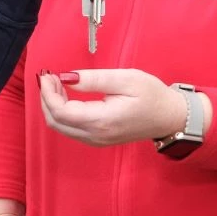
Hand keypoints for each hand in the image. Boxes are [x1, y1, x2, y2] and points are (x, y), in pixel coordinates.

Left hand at [39, 69, 202, 147]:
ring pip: (61, 127)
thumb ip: (94, 79)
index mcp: (102, 120)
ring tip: (57, 84)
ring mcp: (96, 140)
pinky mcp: (98, 140)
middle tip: (50, 77)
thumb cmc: (153, 96)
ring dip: (53, 106)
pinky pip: (71, 129)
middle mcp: (96, 135)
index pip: (61, 111)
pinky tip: (67, 96)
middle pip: (55, 122)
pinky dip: (62, 113)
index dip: (48, 93)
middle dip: (46, 99)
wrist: (170, 117)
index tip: (49, 74)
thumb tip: (67, 78)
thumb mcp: (126, 79)